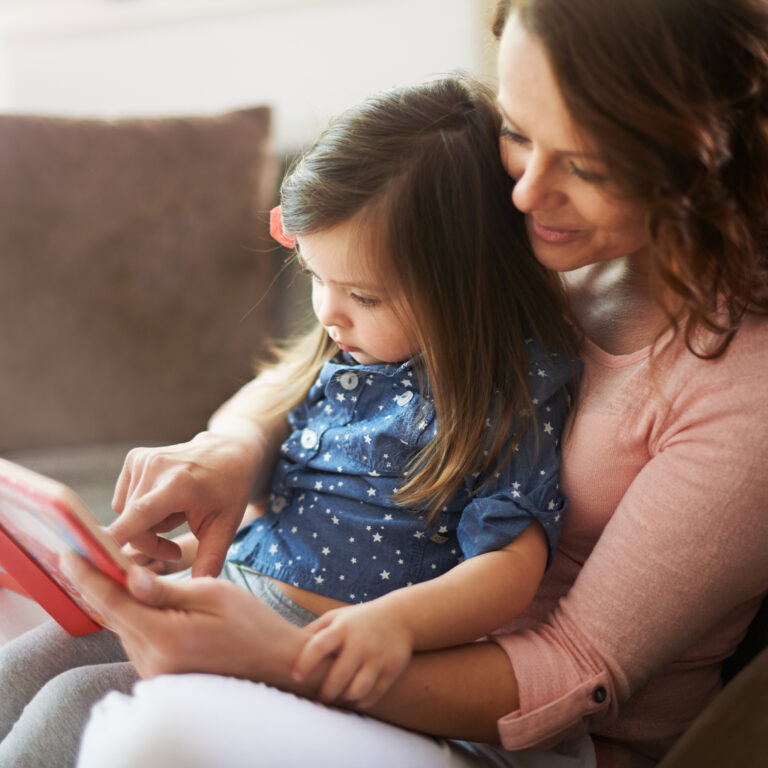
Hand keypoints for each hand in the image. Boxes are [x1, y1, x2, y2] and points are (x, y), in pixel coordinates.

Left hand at [63, 554, 309, 683]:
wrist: (273, 662)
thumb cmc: (251, 622)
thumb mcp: (213, 593)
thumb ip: (166, 589)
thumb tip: (128, 577)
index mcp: (166, 636)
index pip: (113, 602)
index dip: (88, 575)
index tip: (68, 551)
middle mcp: (153, 661)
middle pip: (114, 615)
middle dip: (101, 583)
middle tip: (92, 551)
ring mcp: (155, 672)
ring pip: (123, 627)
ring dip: (120, 600)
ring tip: (119, 570)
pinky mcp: (160, 674)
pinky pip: (137, 639)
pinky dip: (134, 616)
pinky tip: (142, 598)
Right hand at [109, 430, 262, 576]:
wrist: (228, 453)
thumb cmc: (228, 491)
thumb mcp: (226, 526)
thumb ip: (210, 559)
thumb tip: (197, 591)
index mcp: (179, 484)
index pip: (138, 515)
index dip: (115, 538)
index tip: (94, 559)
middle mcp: (156, 467)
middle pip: (132, 525)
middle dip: (150, 544)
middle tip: (174, 548)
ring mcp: (142, 460)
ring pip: (125, 515)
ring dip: (145, 528)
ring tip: (175, 518)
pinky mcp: (134, 458)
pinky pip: (123, 501)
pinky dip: (140, 511)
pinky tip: (164, 504)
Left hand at [292, 602, 414, 707]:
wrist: (401, 617)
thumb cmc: (359, 619)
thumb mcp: (336, 617)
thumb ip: (313, 631)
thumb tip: (284, 647)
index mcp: (343, 628)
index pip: (319, 645)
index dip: (305, 663)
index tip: (295, 677)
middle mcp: (360, 642)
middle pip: (337, 677)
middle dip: (324, 693)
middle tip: (318, 698)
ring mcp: (377, 657)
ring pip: (355, 691)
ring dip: (342, 699)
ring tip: (336, 698)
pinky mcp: (392, 669)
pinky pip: (372, 695)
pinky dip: (360, 702)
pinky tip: (353, 698)